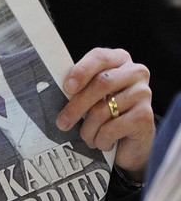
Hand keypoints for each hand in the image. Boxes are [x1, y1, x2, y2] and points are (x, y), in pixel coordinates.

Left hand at [56, 48, 153, 179]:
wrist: (132, 141)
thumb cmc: (106, 112)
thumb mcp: (90, 95)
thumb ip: (78, 86)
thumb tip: (55, 87)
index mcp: (118, 59)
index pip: (99, 57)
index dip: (81, 71)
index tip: (67, 87)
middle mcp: (135, 72)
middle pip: (101, 83)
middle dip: (77, 106)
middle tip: (62, 123)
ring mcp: (143, 93)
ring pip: (103, 109)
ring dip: (88, 129)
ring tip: (88, 137)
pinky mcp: (146, 116)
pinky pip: (112, 128)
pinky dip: (101, 139)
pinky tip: (102, 143)